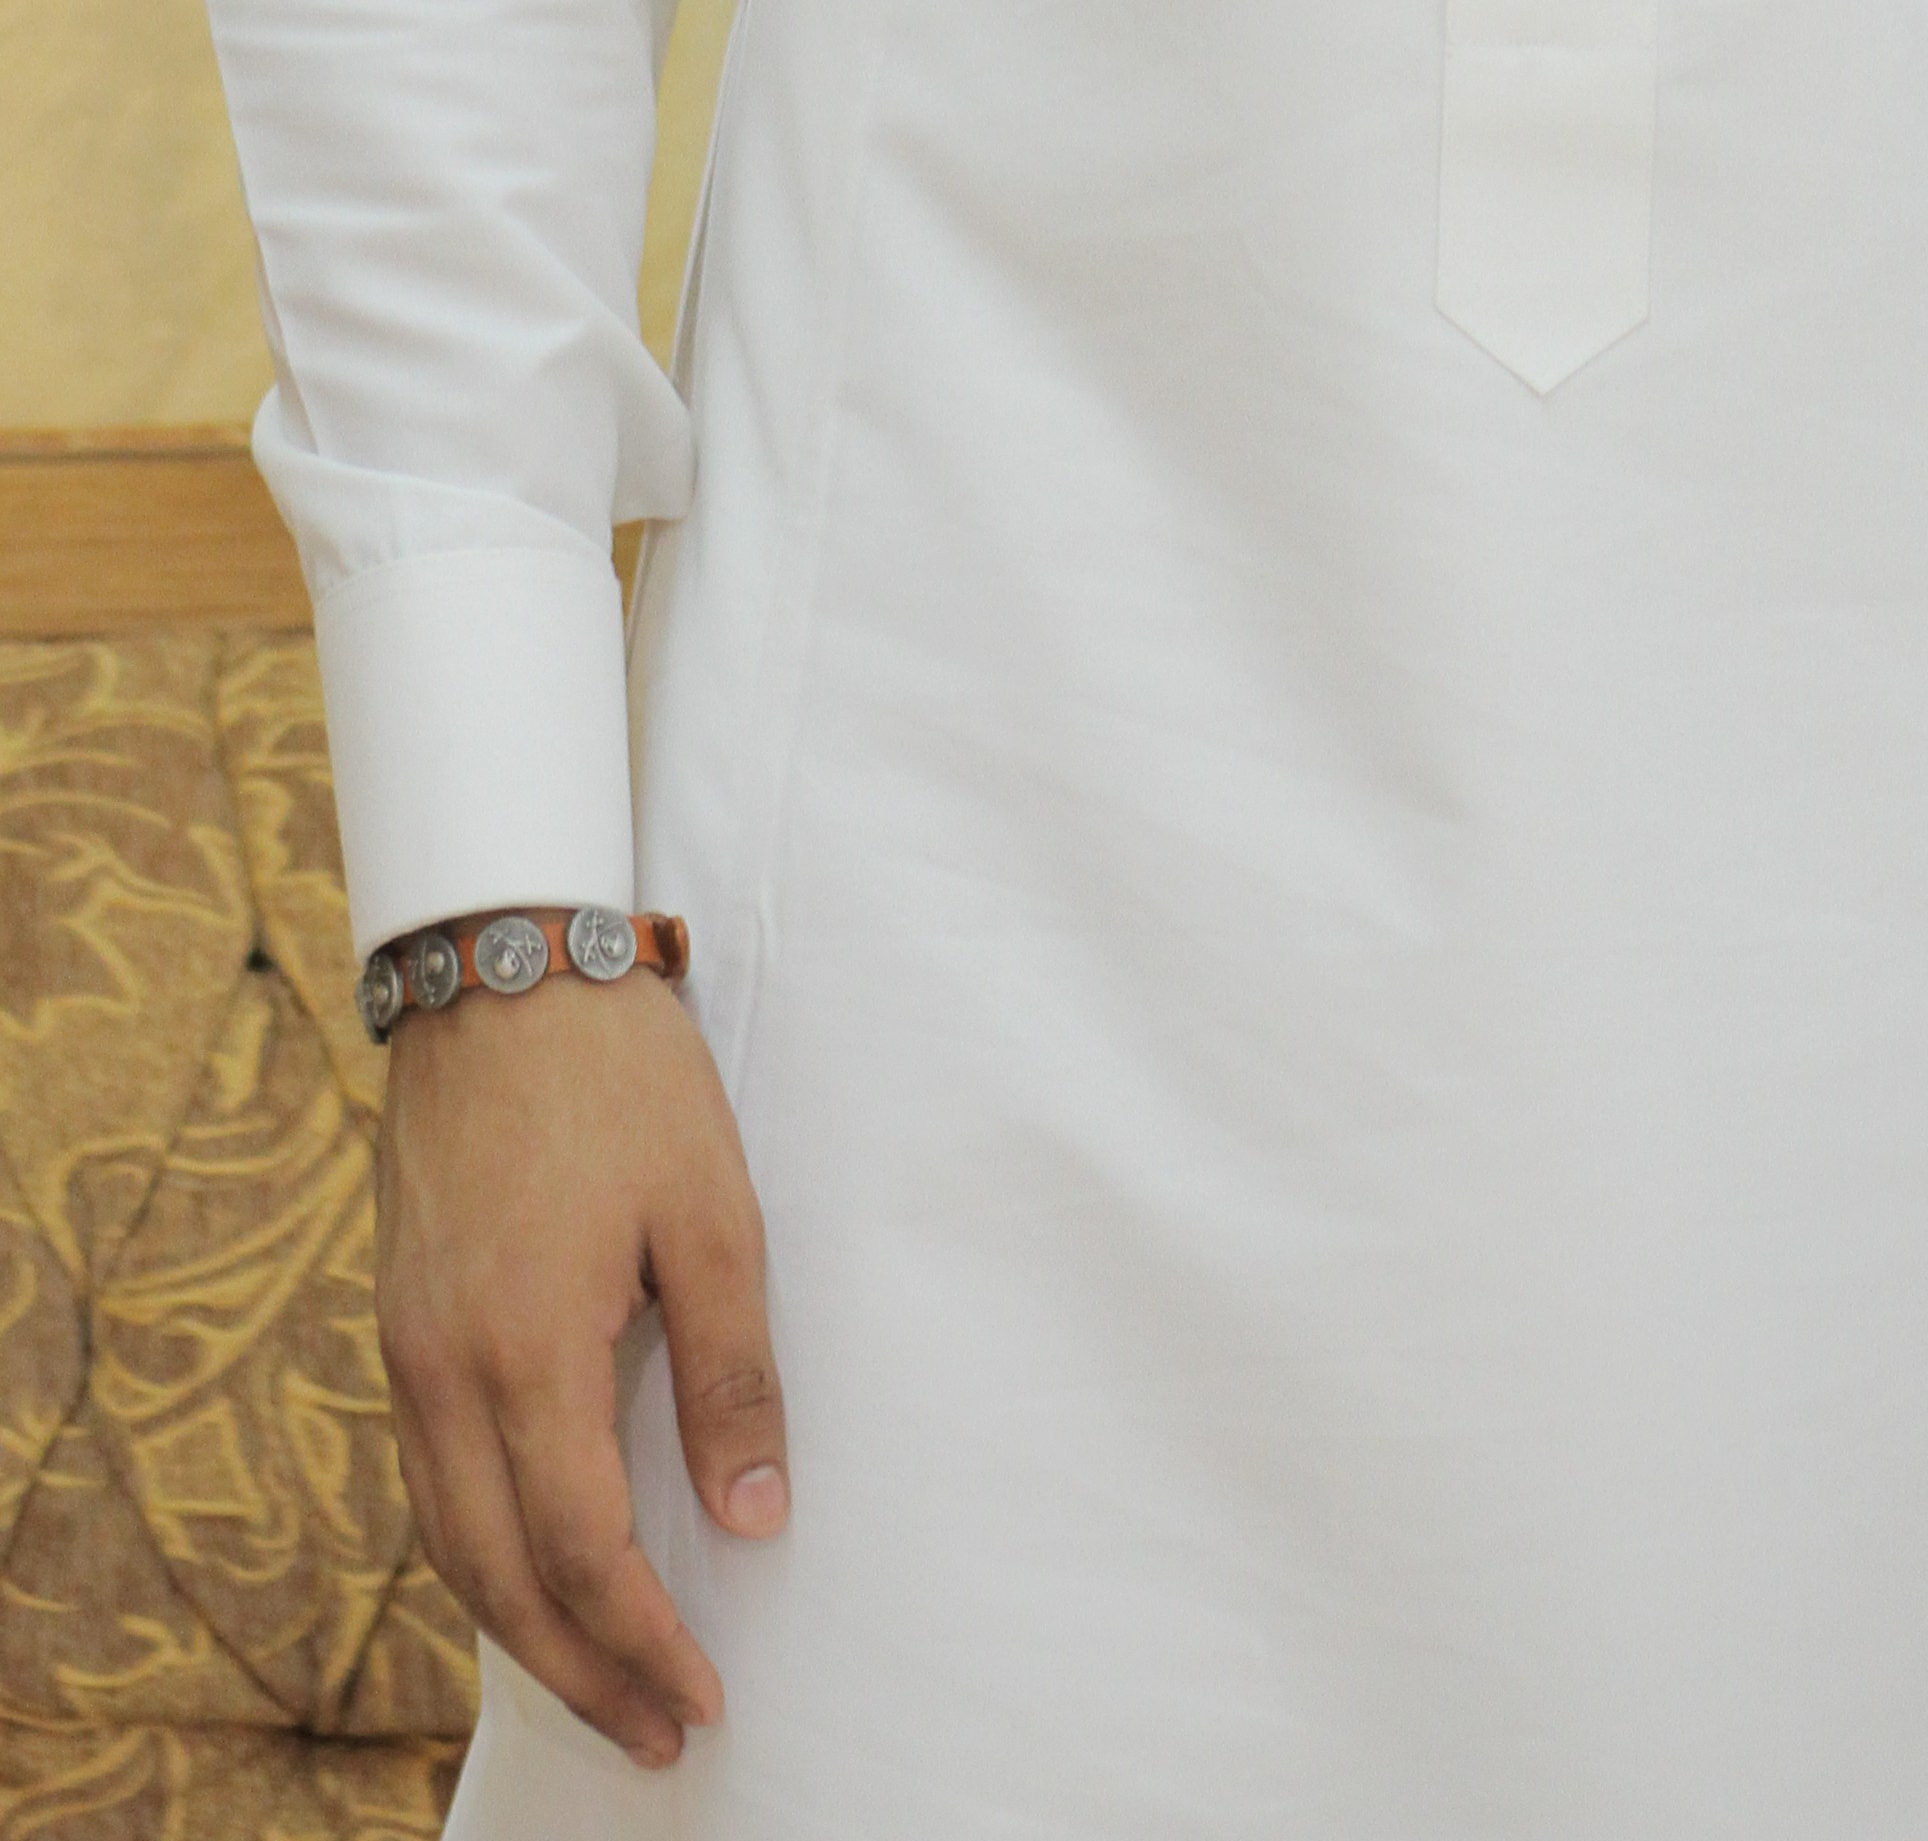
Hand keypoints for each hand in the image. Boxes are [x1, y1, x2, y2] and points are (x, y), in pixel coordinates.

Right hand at [374, 955, 786, 1771]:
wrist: (500, 969)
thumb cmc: (620, 1078)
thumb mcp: (710, 1212)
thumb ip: (731, 1371)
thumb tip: (753, 1518)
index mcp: (527, 1352)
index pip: (580, 1550)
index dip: (640, 1641)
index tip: (700, 1700)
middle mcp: (445, 1373)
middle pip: (498, 1578)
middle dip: (579, 1670)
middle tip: (656, 1731)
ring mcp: (409, 1350)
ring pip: (449, 1540)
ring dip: (522, 1626)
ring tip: (602, 1677)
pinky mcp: (402, 1323)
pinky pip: (429, 1479)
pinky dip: (479, 1550)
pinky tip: (532, 1566)